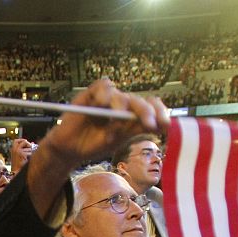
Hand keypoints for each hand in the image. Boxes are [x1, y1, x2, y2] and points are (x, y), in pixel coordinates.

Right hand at [11, 138, 35, 172]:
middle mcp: (14, 149)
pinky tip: (28, 160)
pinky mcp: (22, 154)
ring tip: (28, 158)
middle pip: (24, 141)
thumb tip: (33, 143)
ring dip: (31, 152)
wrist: (16, 172)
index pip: (16, 141)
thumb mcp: (21, 155)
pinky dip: (31, 156)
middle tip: (31, 147)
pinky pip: (30, 152)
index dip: (22, 140)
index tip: (26, 143)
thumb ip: (26, 148)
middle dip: (29, 144)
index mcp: (12, 149)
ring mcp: (18, 151)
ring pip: (29, 148)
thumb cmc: (19, 165)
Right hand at [41, 78, 167, 169]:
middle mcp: (123, 105)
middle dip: (147, 112)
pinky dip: (105, 94)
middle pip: (139, 101)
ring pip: (122, 96)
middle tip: (150, 125)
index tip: (166, 125)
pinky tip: (102, 105)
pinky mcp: (93, 94)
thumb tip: (161, 126)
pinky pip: (104, 86)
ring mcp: (108, 99)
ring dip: (121, 111)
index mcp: (132, 116)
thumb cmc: (95, 144)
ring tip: (112, 131)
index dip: (160, 113)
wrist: (71, 149)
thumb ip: (137, 129)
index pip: (151, 107)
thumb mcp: (119, 139)